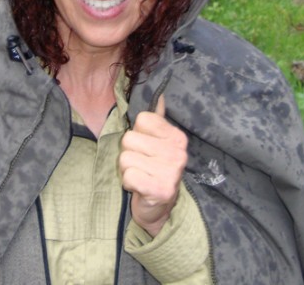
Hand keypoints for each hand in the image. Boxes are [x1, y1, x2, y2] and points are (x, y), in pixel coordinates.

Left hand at [119, 95, 187, 236]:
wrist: (160, 208)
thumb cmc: (155, 170)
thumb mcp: (158, 143)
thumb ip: (157, 120)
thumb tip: (159, 95)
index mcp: (177, 138)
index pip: (142, 119)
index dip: (137, 134)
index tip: (146, 148)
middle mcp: (178, 153)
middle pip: (129, 139)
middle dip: (129, 154)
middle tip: (142, 166)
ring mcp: (171, 172)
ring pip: (125, 158)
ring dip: (127, 170)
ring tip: (141, 176)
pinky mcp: (160, 190)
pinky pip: (128, 176)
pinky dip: (129, 183)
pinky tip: (140, 187)